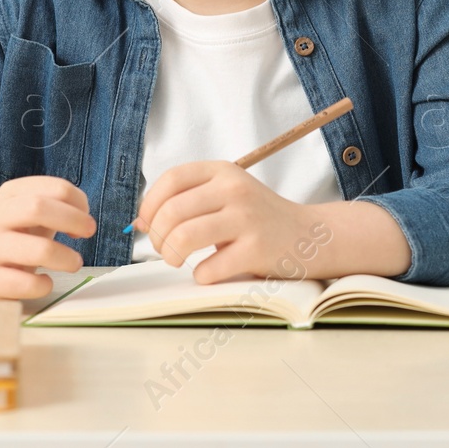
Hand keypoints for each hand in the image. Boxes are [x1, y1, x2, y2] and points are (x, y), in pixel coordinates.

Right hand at [0, 175, 95, 300]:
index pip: (54, 187)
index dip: (78, 201)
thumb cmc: (17, 237)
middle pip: (38, 208)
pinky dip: (44, 285)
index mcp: (10, 194)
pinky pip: (26, 283)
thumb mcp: (33, 213)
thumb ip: (59, 207)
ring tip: (74, 263)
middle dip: (73, 219)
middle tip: (88, 232)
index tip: (86, 216)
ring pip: (39, 249)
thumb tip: (84, 219)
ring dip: (66, 257)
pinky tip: (45, 282)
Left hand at [132, 161, 319, 284]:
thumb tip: (140, 223)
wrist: (308, 236)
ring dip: (171, 255)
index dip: (150, 205)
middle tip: (164, 250)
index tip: (148, 225)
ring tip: (176, 260)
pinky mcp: (257, 250)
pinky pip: (209, 268)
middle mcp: (235, 189)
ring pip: (184, 237)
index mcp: (223, 171)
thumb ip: (187, 201)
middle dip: (157, 238)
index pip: (171, 180)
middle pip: (172, 212)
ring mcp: (247, 219)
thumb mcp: (226, 195)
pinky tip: (209, 272)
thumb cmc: (257, 218)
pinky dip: (200, 276)